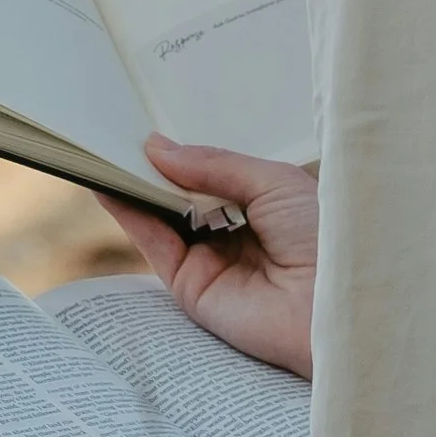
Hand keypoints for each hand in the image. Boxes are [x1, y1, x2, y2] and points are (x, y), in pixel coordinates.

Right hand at [97, 138, 318, 378]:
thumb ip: (213, 165)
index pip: (212, 176)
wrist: (334, 306)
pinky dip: (130, 216)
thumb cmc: (322, 239)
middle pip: (182, 196)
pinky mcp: (191, 288)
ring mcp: (211, 261)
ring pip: (162, 219)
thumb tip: (157, 147)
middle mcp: (235, 233)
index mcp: (264, 206)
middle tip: (115, 134)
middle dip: (152, 168)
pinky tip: (109, 186)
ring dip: (133, 188)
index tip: (148, 130)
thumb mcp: (272, 183)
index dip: (183, 155)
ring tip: (102, 152)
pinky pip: (155, 245)